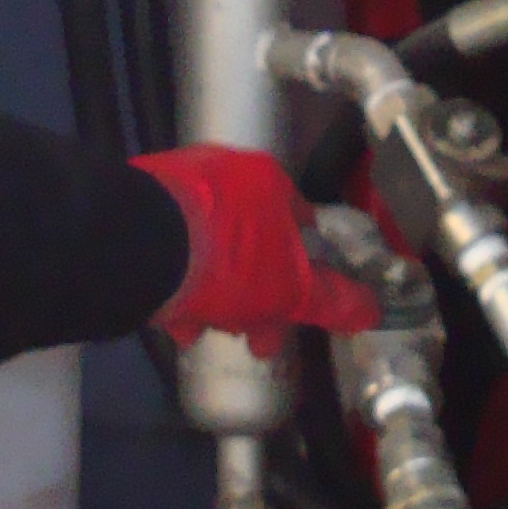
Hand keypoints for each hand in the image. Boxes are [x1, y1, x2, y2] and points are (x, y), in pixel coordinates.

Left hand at [135, 147, 384, 345]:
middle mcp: (225, 173)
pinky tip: (173, 318)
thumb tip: (369, 310)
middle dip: (255, 297)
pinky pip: (172, 251)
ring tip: (203, 331)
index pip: (303, 227)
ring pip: (209, 251)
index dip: (305, 276)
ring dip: (213, 296)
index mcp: (270, 181)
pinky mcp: (140, 206)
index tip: (294, 312)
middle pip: (254, 243)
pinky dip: (177, 284)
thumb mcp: (288, 290)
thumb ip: (329, 300)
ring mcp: (178, 186)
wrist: (138, 246)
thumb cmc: (227, 262)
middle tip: (251, 335)